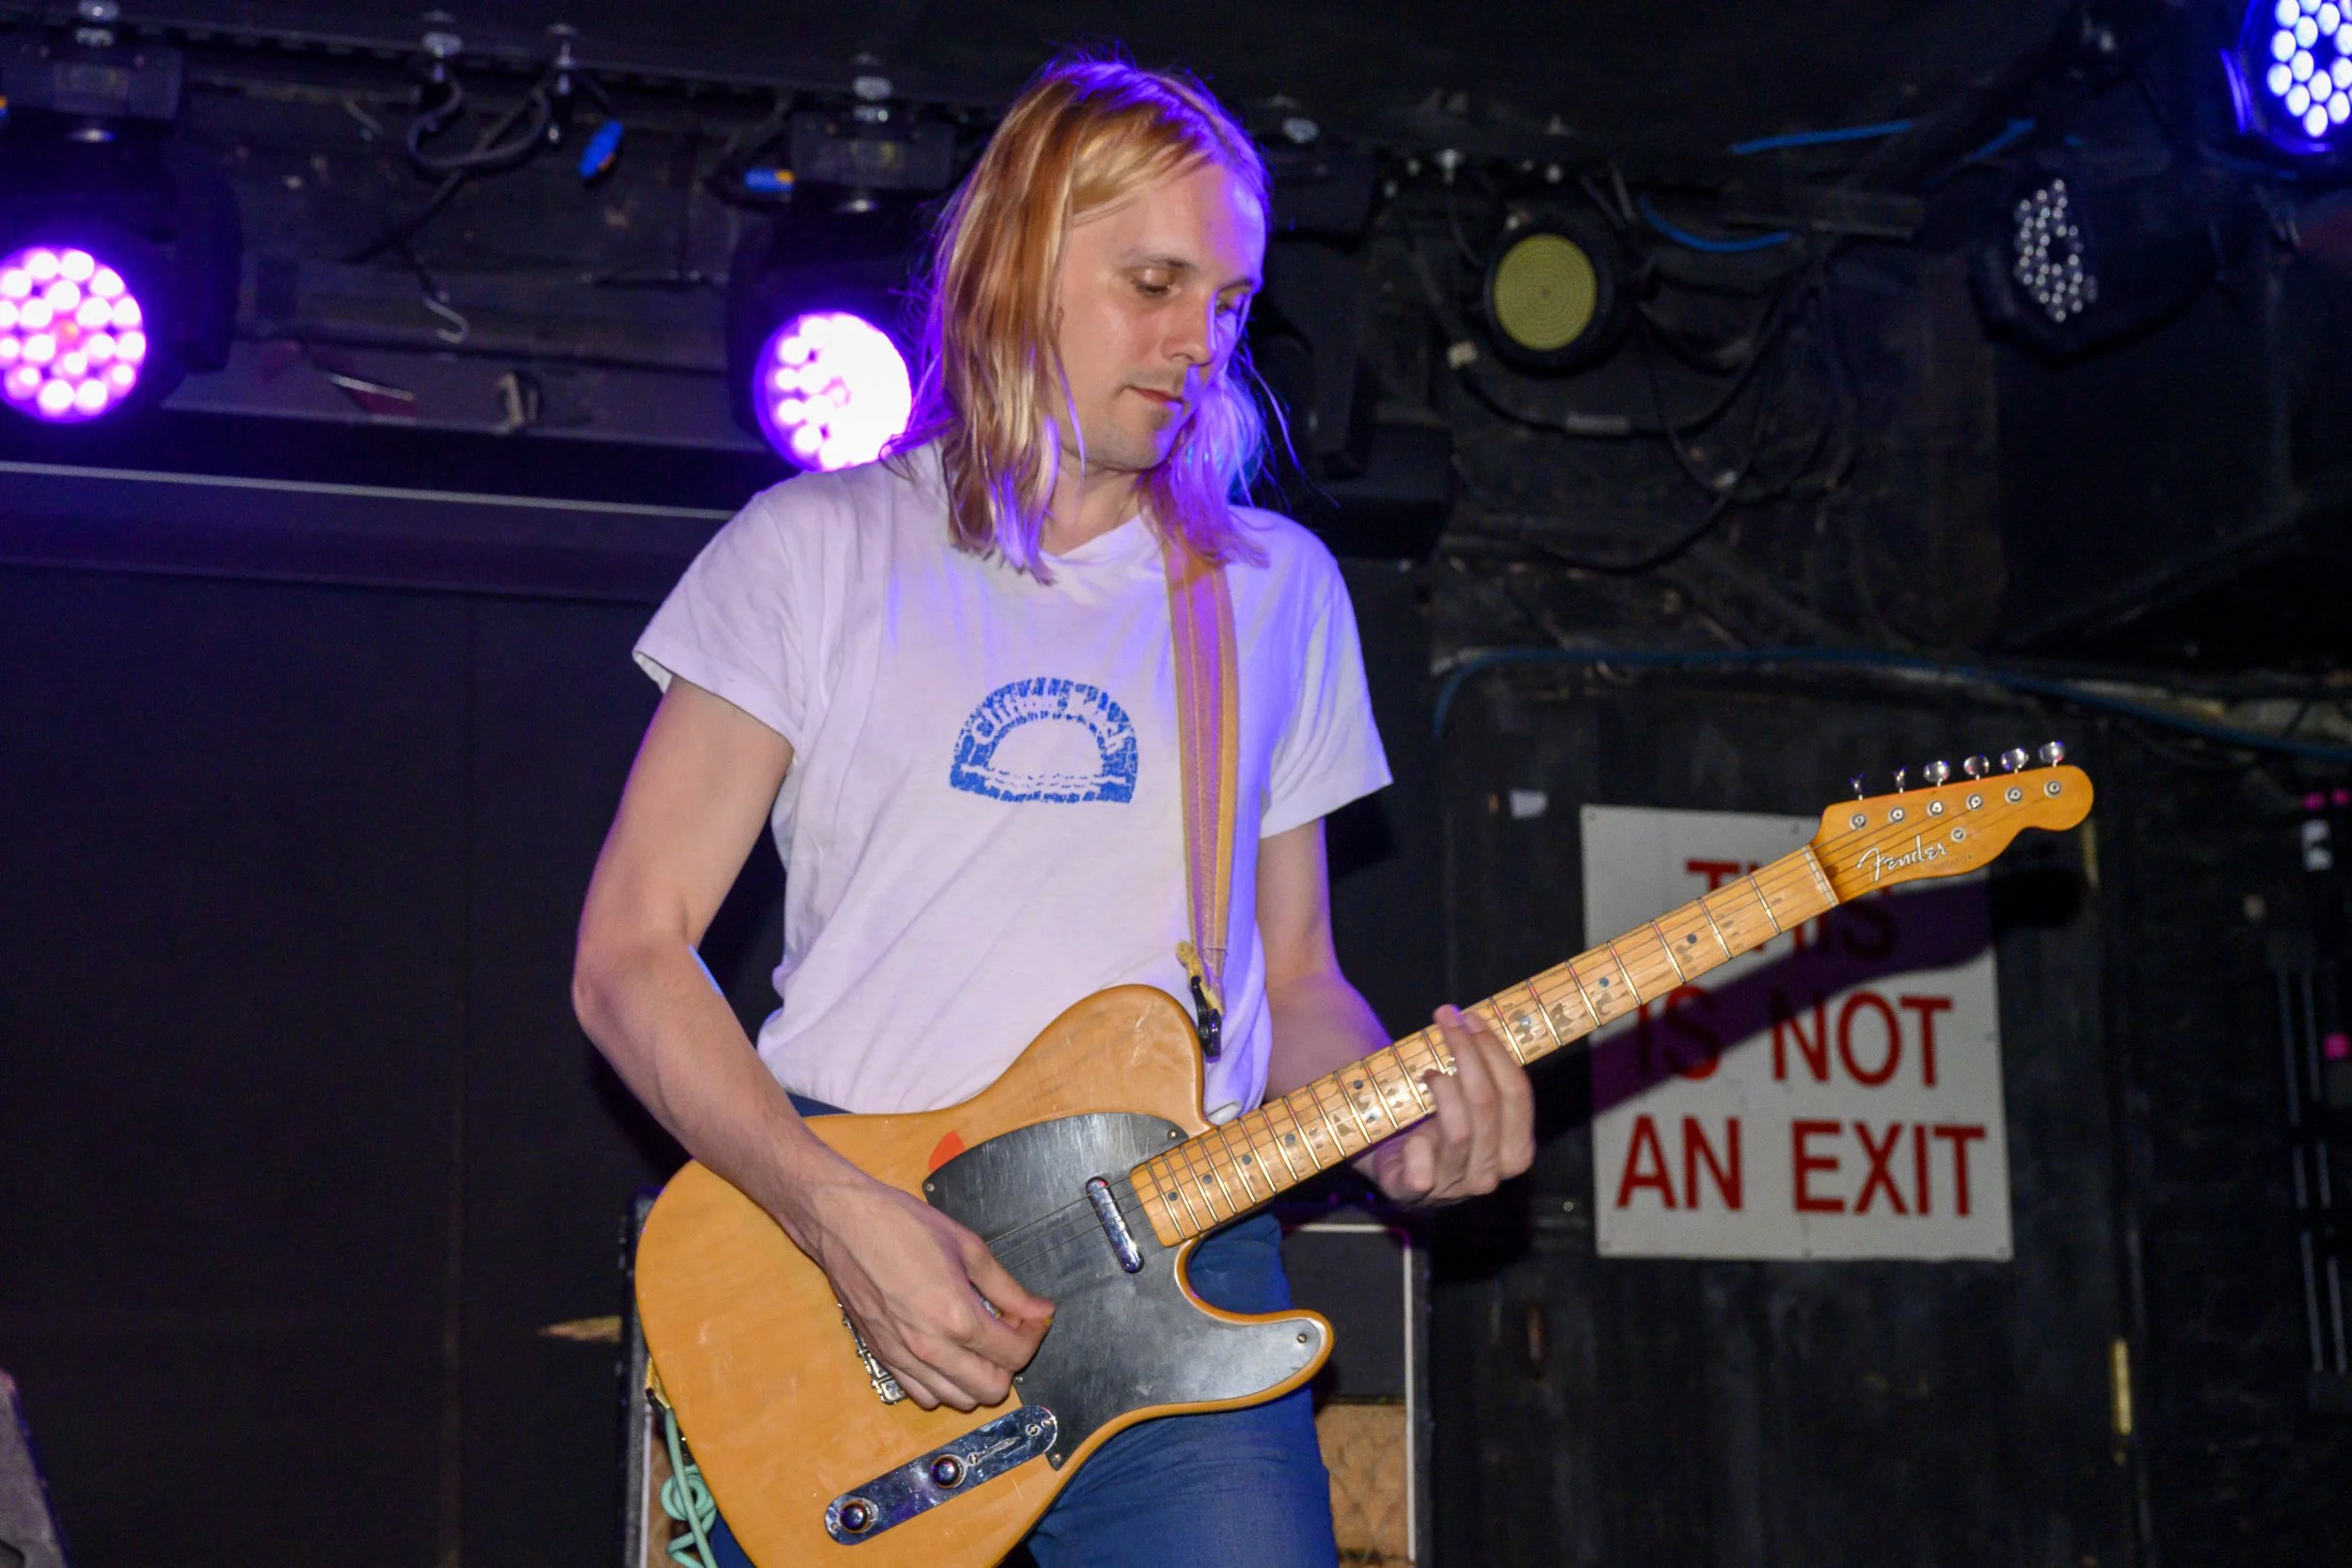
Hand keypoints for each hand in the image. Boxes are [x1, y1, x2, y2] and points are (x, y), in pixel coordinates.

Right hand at [784, 1164, 1053, 1411]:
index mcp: (956, 1316)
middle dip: (1010, 1362)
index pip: (1014, 1354)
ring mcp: (904, 1358)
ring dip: (978, 1377)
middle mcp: (930, 1348)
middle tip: (1008, 1330)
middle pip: (991, 1389)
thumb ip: (1008, 1287)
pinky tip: (947, 1353)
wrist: (844, 1224)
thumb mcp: (968, 1247)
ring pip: (958, 1400)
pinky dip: (944, 1384)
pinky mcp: (883, 1359)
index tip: (1032, 1317)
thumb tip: (1041, 1310)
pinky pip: (923, 1395)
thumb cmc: (903, 1226)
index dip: (1033, 1336)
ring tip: (978, 1342)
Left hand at [1358, 1005, 1534, 1205]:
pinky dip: (1417, 1149)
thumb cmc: (1432, 1116)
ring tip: (1428, 1071)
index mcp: (1514, 1152)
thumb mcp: (1466, 1097)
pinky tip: (1409, 1132)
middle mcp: (1487, 1174)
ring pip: (1459, 1132)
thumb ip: (1483, 1069)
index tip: (1472, 1019)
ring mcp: (1450, 1187)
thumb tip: (1476, 1019)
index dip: (1496, 1051)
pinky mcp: (1410, 1192)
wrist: (1384, 1151)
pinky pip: (1421, 1174)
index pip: (1516, 1095)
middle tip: (1446, 1021)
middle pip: (1487, 1106)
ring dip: (1443, 1090)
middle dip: (1467, 1054)